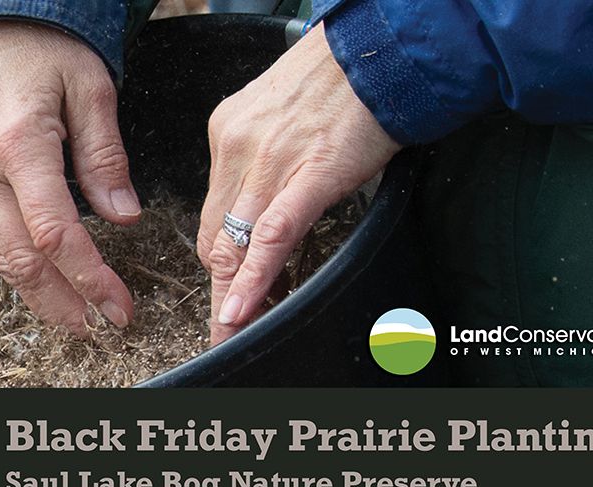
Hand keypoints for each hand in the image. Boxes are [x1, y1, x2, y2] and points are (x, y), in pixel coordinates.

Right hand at [0, 22, 139, 334]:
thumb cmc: (46, 47)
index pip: (53, 231)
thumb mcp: (92, 89)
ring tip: (76, 322)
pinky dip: (22, 268)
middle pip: (18, 258)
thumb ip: (106, 157)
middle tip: (99, 330)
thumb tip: (123, 219)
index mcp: (19, 144)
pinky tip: (50, 285)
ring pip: (0, 255)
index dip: (88, 276)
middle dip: (61, 302)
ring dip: (38, 295)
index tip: (119, 306)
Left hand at [197, 25, 400, 344]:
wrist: (380, 49)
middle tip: (228, 322)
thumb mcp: (279, 117)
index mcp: (229, 133)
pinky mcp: (310, 173)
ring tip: (231, 331)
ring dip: (232, 295)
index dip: (220, 261)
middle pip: (216, 236)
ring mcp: (270, 160)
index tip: (225, 292)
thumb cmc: (337, 82)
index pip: (212, 213)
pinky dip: (254, 279)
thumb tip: (264, 208)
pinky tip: (242, 310)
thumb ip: (263, 161)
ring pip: (235, 243)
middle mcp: (238, 147)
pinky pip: (273, 236)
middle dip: (220, 286)